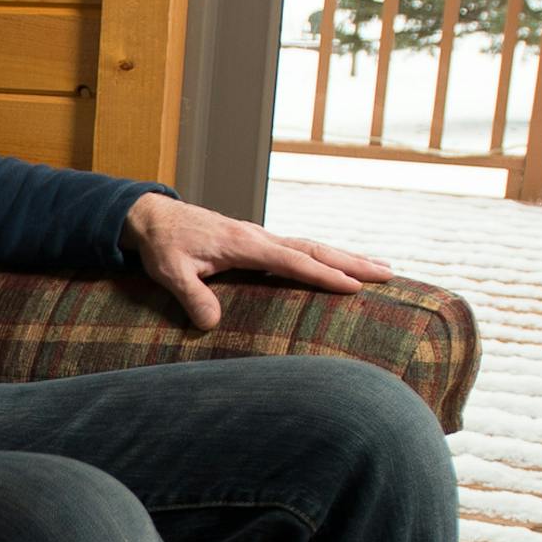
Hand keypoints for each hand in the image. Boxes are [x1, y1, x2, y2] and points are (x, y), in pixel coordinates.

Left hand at [120, 193, 392, 331]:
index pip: (292, 260)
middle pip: (314, 249)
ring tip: (380, 269)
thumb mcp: (170, 272)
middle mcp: (259, 237)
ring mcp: (260, 238)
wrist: (153, 217)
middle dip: (352, 263)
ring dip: (345, 258)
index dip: (323, 275)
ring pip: (311, 247)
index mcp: (244, 244)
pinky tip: (339, 268)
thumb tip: (211, 324)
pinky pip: (299, 250)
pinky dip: (324, 258)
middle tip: (389, 274)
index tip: (355, 287)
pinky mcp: (257, 243)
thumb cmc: (163, 244)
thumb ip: (192, 296)